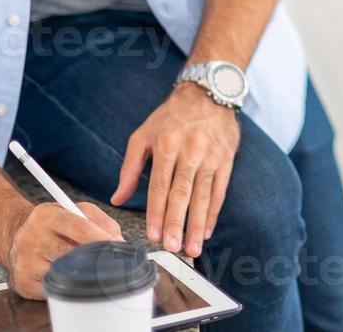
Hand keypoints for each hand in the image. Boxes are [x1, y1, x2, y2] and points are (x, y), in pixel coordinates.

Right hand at [5, 202, 122, 299]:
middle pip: (73, 253)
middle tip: (113, 264)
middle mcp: (31, 237)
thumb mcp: (75, 211)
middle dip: (97, 259)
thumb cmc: (53, 225)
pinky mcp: (23, 283)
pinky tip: (73, 279)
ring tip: (94, 271)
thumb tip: (119, 242)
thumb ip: (100, 221)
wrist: (16, 237)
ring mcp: (24, 262)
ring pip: (64, 273)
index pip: (82, 228)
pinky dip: (68, 286)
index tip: (120, 247)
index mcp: (46, 215)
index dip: (104, 240)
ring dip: (84, 274)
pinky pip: (53, 289)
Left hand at [112, 82, 238, 257]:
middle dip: (177, 223)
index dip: (156, 212)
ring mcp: (211, 156)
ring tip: (192, 249)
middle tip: (173, 248)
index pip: (160, 185)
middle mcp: (190, 151)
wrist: (209, 94)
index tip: (153, 236)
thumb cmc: (171, 118)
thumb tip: (116, 198)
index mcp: (166, 144)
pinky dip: (213, 212)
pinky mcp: (226, 159)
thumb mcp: (144, 135)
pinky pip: (220, 190)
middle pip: (182, 193)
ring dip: (196, 225)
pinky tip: (206, 230)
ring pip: (203, 195)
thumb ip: (129, 168)